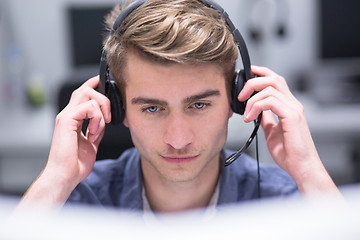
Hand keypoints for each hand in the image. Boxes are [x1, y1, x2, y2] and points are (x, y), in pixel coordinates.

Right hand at [18, 76, 111, 207]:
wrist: (65, 176)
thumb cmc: (75, 164)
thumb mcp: (92, 143)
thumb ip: (97, 129)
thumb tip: (104, 121)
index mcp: (73, 118)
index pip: (83, 93)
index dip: (94, 85)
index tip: (106, 84)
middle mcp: (68, 114)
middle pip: (86, 89)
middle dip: (103, 98)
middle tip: (108, 118)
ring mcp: (66, 116)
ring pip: (88, 93)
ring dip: (101, 111)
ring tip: (98, 130)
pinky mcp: (66, 120)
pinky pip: (89, 107)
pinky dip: (97, 119)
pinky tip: (94, 133)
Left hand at [238, 66, 339, 194]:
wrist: (301, 167)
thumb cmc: (290, 153)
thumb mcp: (271, 132)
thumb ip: (265, 119)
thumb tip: (256, 111)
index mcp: (288, 106)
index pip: (276, 80)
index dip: (261, 73)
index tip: (246, 75)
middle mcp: (293, 104)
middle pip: (273, 78)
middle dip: (253, 81)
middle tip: (240, 96)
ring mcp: (294, 109)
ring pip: (270, 88)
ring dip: (252, 98)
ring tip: (245, 114)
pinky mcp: (292, 116)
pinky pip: (270, 101)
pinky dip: (256, 107)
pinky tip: (250, 118)